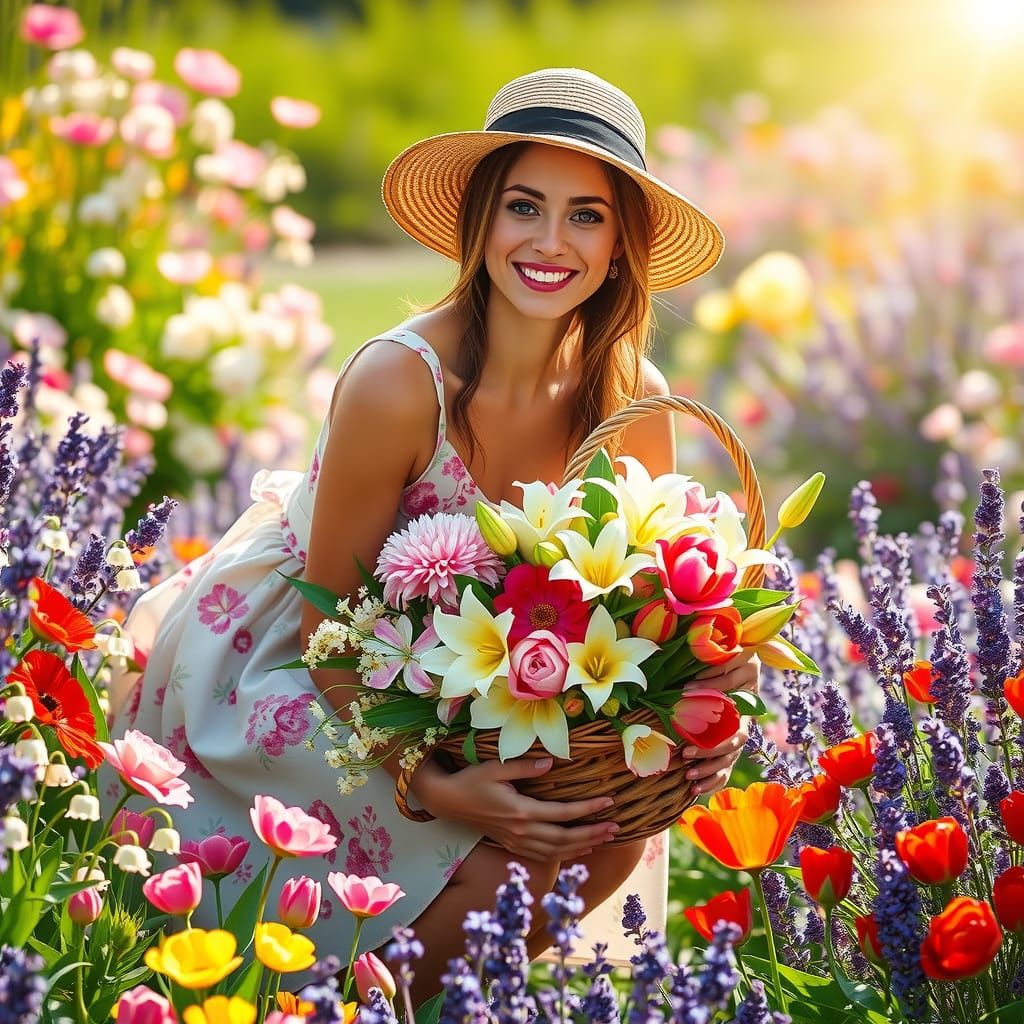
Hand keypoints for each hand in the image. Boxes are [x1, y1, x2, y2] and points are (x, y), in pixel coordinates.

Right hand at [410, 755, 619, 860]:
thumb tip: (553, 762)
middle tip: (616, 828)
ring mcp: (516, 841)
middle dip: (593, 833)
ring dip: (583, 846)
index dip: (588, 810)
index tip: (609, 803)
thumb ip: (525, 766)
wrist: (447, 802)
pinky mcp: (512, 845)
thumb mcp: (496, 767)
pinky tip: (578, 850)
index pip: (563, 814)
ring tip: (604, 839)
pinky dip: (564, 854)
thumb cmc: (471, 781)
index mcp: (521, 811)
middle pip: (565, 838)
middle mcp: (522, 831)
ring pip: (557, 851)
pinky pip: (544, 856)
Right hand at [680, 650, 759, 794]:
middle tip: (686, 760)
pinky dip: (707, 686)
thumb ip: (690, 727)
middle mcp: (749, 712)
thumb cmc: (707, 677)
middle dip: (710, 757)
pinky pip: (728, 682)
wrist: (732, 638)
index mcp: (738, 725)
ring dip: (708, 721)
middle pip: (736, 744)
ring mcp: (752, 691)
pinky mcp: (748, 664)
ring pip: (734, 717)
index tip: (692, 788)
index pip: (731, 760)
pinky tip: (689, 688)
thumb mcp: (698, 709)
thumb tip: (666, 753)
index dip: (714, 776)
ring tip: (686, 721)